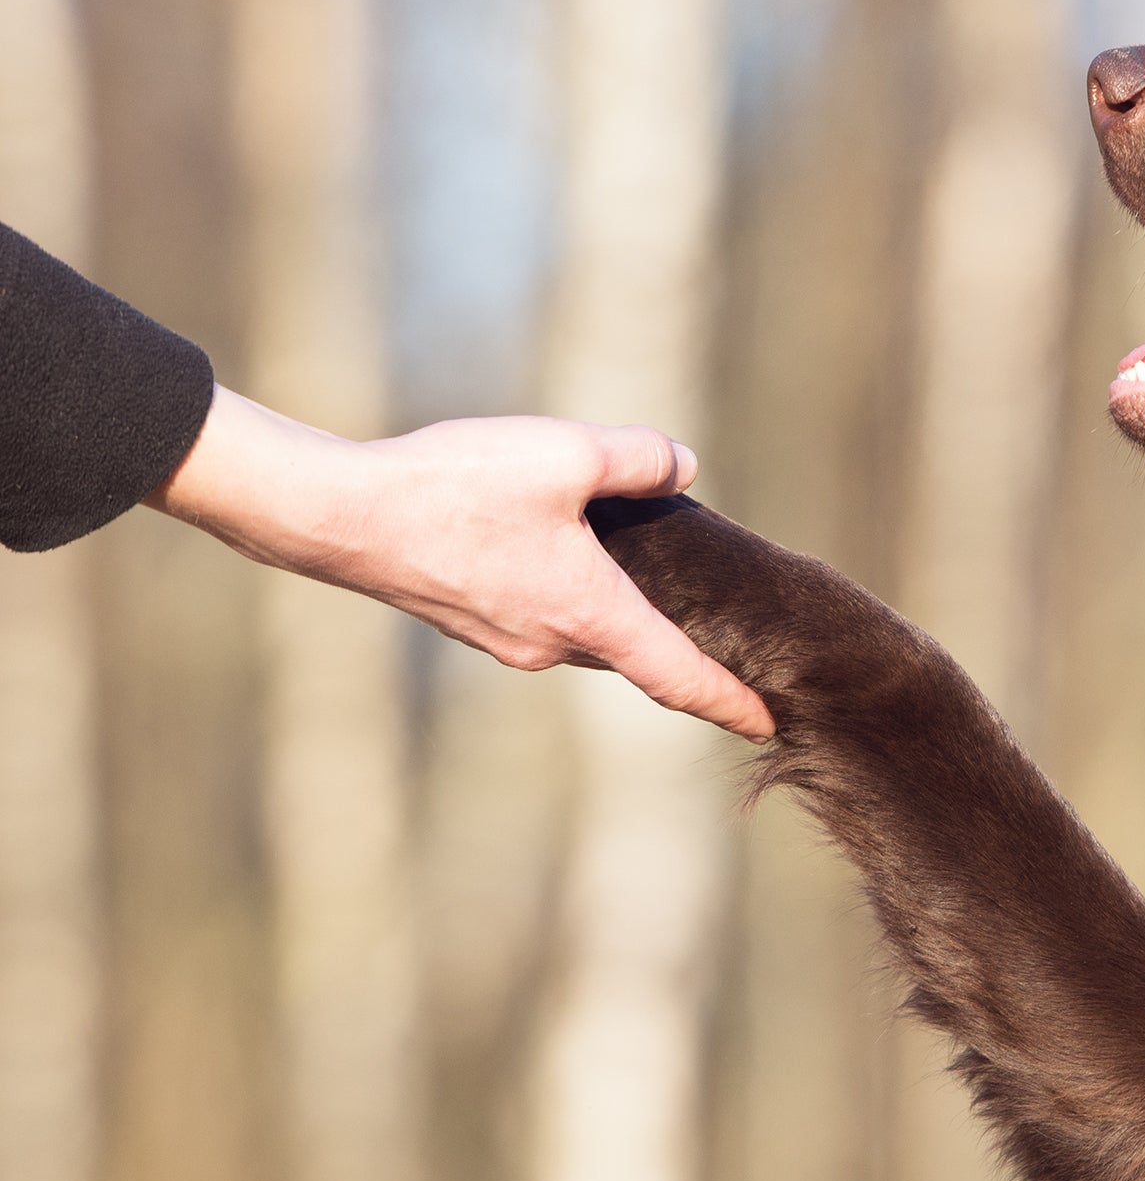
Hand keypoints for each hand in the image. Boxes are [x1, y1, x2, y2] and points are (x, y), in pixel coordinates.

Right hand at [146, 385, 774, 739]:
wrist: (339, 517)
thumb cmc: (453, 487)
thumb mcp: (564, 453)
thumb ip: (637, 459)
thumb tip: (682, 465)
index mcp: (592, 614)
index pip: (681, 677)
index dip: (732, 704)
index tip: (770, 727)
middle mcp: (555, 645)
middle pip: (639, 654)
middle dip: (682, 648)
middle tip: (728, 636)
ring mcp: (511, 643)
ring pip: (590, 633)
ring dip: (622, 615)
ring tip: (648, 578)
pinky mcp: (474, 623)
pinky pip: (546, 618)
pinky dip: (575, 599)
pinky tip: (567, 554)